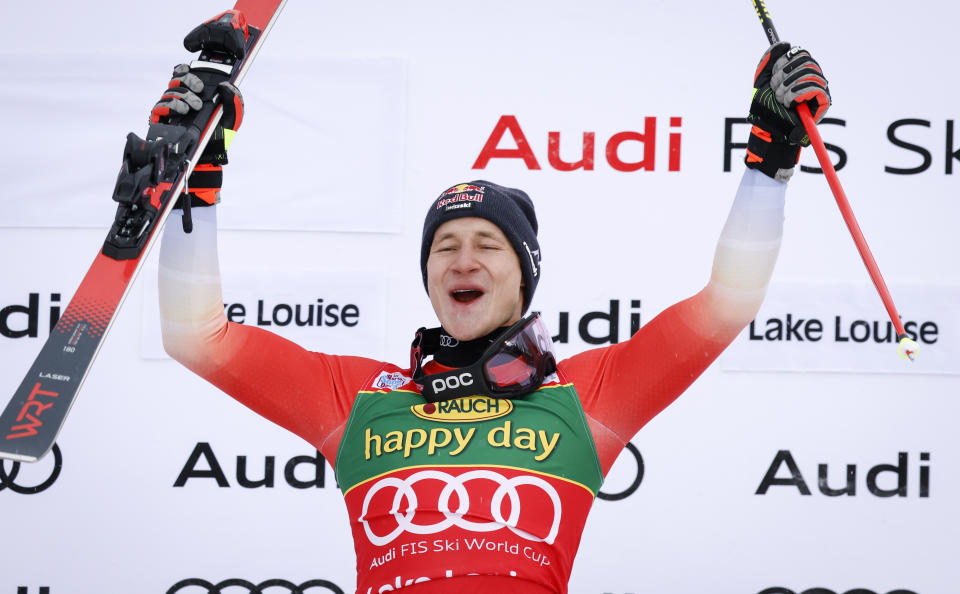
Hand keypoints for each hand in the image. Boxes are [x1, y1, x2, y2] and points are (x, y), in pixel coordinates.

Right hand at [150, 63, 244, 207]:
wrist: (209, 159)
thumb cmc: (220, 138)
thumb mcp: (233, 119)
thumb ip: (234, 101)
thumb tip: (227, 85)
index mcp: (197, 95)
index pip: (186, 74)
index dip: (188, 69)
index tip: (198, 72)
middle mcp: (182, 99)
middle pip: (177, 79)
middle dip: (188, 79)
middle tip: (200, 89)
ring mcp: (171, 110)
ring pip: (169, 91)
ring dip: (182, 94)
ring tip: (194, 106)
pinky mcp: (161, 121)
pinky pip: (160, 107)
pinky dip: (170, 105)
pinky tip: (182, 110)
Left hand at [745, 42, 830, 181]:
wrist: (768, 130)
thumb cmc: (765, 108)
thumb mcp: (762, 80)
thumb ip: (770, 59)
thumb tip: (784, 43)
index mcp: (799, 71)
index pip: (800, 52)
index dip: (784, 61)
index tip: (773, 76)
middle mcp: (812, 77)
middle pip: (806, 60)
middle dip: (783, 76)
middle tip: (775, 91)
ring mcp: (819, 89)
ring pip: (809, 73)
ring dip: (788, 87)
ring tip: (781, 100)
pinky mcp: (824, 101)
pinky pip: (815, 86)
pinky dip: (797, 94)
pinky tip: (790, 103)